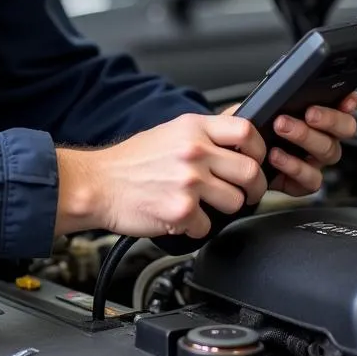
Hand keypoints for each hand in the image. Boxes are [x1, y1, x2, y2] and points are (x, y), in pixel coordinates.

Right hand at [55, 113, 267, 239]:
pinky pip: (208, 226)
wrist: (97, 185)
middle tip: (244, 193)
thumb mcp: (169, 131)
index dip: (259, 149)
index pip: (246, 131)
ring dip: (224, 209)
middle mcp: (194, 152)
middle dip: (253, 188)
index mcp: (193, 128)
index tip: (256, 160)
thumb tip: (240, 127)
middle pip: (250, 171)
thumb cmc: (130, 162)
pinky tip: (181, 217)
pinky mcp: (181, 211)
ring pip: (235, 202)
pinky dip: (197, 227)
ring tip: (204, 205)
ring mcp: (189, 181)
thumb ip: (205, 131)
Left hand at [223, 92, 356, 197]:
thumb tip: (282, 88)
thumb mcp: (256, 107)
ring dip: (306, 137)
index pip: (344, 107)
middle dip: (329, 119)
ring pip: (328, 152)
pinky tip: (276, 155)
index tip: (347, 99)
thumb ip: (273, 98)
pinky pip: (311, 179)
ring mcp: (315, 162)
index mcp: (318, 117)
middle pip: (344, 129)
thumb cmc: (247, 129)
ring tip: (282, 127)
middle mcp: (322, 138)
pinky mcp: (302, 182)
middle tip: (309, 113)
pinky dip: (294, 166)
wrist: (228, 159)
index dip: (350, 102)